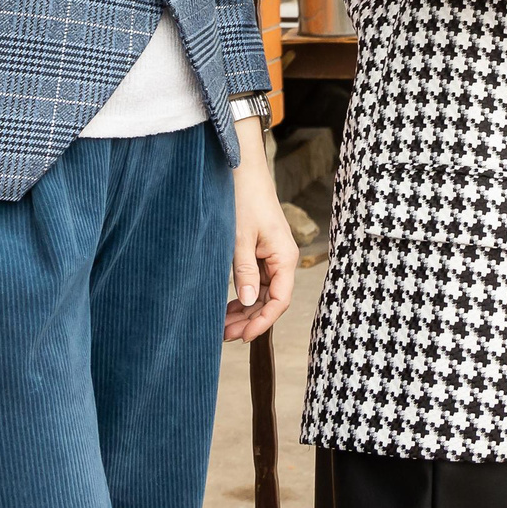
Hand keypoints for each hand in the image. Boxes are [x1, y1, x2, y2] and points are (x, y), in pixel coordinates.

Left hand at [225, 117, 298, 341]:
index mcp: (284, 257)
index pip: (279, 300)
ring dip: (245, 310)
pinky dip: (243, 296)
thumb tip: (247, 302)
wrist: (241, 171)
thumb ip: (243, 271)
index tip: (242, 336)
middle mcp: (282, 259)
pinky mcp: (261, 252)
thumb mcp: (239, 238)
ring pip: (262, 294)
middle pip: (271, 300)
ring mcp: (272, 257)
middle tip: (224, 336)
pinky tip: (228, 307)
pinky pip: (256, 282)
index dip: (262, 322)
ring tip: (222, 327)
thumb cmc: (243, 199)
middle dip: (250, 320)